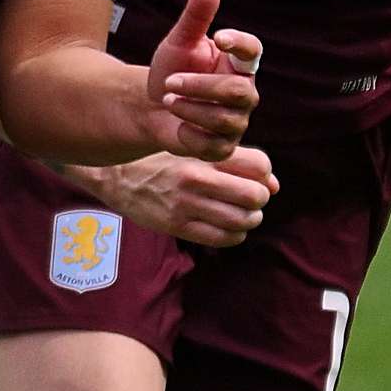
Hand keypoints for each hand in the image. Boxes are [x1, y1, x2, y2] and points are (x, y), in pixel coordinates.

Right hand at [72, 146, 276, 247]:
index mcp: (202, 153)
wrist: (116, 176)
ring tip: (242, 214)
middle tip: (252, 199)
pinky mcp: (176, 226)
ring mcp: (185, 204)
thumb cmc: (161, 160)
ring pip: (242, 220)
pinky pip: (222, 238)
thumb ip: (234, 163)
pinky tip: (228, 227)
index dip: (265, 174)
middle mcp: (196, 177)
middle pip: (255, 194)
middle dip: (259, 199)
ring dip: (250, 219)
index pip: (258, 164)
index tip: (256, 178)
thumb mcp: (194, 151)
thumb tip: (274, 185)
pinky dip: (235, 235)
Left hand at [142, 0, 260, 160]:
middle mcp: (244, 93)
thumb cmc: (171, 68)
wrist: (150, 106)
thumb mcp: (179, 40)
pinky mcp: (222, 147)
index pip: (253, 51)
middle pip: (238, 92)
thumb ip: (197, 13)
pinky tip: (176, 123)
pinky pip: (213, 144)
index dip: (241, 43)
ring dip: (189, 107)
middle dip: (200, 86)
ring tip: (167, 98)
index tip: (218, 36)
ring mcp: (236, 122)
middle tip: (170, 80)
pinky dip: (188, 133)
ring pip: (224, 119)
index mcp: (237, 63)